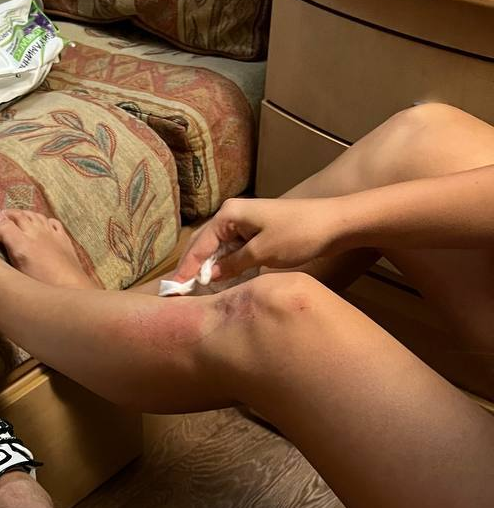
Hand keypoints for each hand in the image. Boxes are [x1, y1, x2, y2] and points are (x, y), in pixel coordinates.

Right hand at [172, 196, 351, 284]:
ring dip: (209, 268)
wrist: (335, 223)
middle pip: (205, 245)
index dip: (186, 268)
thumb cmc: (298, 234)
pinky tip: (219, 281)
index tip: (174, 289)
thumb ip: (232, 264)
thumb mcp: (261, 253)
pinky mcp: (256, 232)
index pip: (199, 245)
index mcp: (229, 215)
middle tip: (179, 292)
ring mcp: (245, 222)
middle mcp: (232, 215)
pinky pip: (233, 250)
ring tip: (195, 290)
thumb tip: (209, 274)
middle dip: (193, 267)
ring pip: (218, 249)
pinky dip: (225, 265)